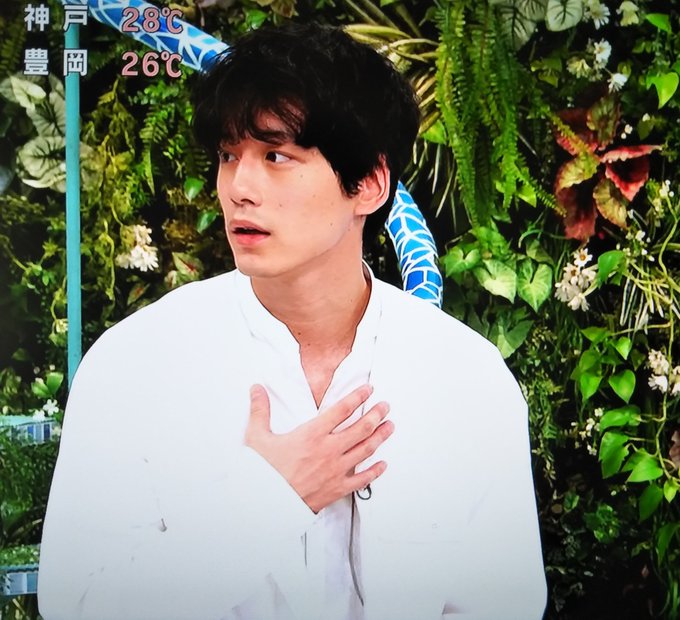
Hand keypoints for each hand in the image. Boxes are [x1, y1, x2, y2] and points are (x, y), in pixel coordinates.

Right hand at [245, 384, 392, 512]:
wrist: (264, 505)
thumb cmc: (262, 472)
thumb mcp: (257, 437)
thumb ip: (260, 410)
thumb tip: (256, 388)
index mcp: (311, 434)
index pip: (341, 410)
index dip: (358, 396)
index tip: (368, 389)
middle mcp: (328, 450)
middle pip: (361, 428)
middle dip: (376, 414)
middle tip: (385, 406)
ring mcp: (335, 470)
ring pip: (366, 450)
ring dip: (380, 437)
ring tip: (390, 427)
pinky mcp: (337, 489)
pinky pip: (362, 480)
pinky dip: (375, 471)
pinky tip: (382, 465)